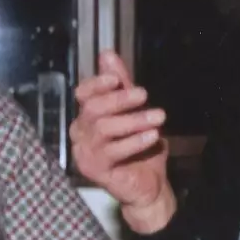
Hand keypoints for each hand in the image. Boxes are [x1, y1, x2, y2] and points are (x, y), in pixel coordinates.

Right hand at [68, 51, 174, 232]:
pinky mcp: (94, 169)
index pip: (83, 94)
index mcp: (87, 117)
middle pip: (93, 109)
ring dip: (134, 120)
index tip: (117, 79)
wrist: (148, 185)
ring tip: (158, 117)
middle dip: (120, 99)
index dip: (97, 84)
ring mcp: (84, 152)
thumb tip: (107, 54)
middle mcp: (81, 133)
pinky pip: (113, 151)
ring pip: (103, 128)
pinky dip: (135, 142)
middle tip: (144, 95)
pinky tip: (153, 137)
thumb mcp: (134, 111)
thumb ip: (121, 85)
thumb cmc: (140, 148)